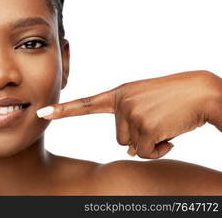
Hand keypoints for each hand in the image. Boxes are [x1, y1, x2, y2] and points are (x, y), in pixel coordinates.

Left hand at [36, 70, 221, 158]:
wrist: (202, 91)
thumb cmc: (175, 97)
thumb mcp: (146, 104)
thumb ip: (130, 123)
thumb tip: (127, 152)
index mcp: (119, 93)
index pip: (86, 104)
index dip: (63, 110)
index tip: (42, 113)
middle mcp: (121, 102)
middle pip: (118, 138)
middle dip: (139, 137)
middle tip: (158, 121)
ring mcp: (132, 114)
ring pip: (131, 147)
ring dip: (150, 144)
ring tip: (165, 125)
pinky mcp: (145, 127)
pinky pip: (145, 153)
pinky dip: (160, 150)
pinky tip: (171, 134)